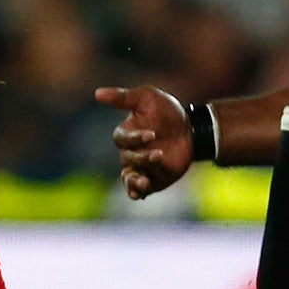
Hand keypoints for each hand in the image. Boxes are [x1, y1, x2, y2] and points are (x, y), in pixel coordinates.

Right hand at [96, 85, 193, 199]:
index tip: (152, 134)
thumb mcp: (147, 97)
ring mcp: (141, 167)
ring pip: (129, 178)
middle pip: (127, 159)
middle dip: (142, 158)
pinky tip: (138, 194)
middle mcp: (130, 152)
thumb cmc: (167, 111)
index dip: (135, 138)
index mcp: (126, 133)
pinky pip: (141, 189)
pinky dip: (136, 192)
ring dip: (135, 180)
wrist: (192, 130)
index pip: (121, 139)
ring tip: (143, 182)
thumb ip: (123, 97)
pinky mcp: (154, 180)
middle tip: (158, 154)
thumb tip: (97, 93)